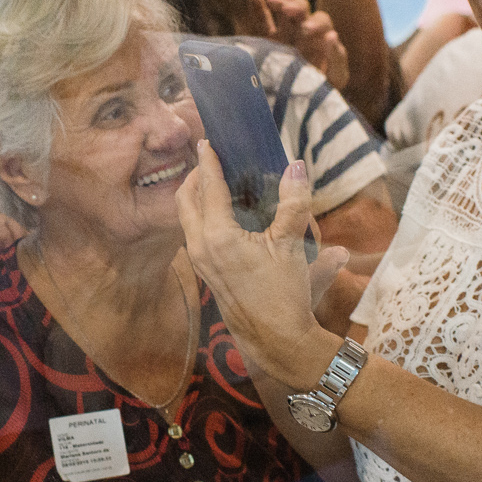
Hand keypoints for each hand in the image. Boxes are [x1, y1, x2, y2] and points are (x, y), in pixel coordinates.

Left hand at [178, 145, 346, 389]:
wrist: (277, 341)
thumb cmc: (284, 295)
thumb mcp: (293, 246)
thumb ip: (293, 203)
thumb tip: (296, 166)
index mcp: (218, 237)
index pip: (208, 186)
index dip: (209, 160)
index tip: (208, 140)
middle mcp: (200, 247)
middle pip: (186, 198)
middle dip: (196, 175)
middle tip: (213, 158)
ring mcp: (199, 261)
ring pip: (187, 217)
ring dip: (198, 195)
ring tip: (218, 180)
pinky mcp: (205, 271)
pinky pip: (195, 232)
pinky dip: (203, 214)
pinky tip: (225, 211)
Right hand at [249, 0, 348, 89]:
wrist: (295, 108)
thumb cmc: (319, 94)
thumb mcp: (334, 80)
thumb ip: (337, 60)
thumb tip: (332, 35)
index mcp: (320, 39)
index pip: (321, 21)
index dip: (315, 23)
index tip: (307, 31)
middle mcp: (302, 32)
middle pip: (302, 10)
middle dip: (297, 8)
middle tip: (290, 12)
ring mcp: (282, 35)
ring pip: (282, 11)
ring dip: (280, 3)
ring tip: (273, 2)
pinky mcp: (263, 42)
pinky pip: (261, 21)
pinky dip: (257, 6)